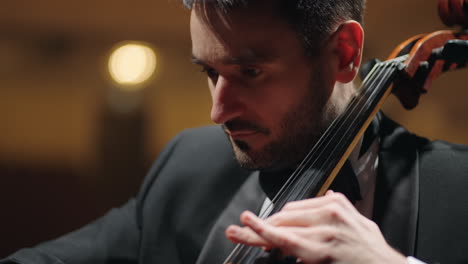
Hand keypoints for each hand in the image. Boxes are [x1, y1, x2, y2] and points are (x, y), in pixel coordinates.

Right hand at [225, 191, 406, 263]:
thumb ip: (299, 255)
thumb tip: (278, 246)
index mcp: (323, 250)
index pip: (281, 238)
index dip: (257, 231)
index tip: (241, 225)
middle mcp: (328, 226)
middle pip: (282, 222)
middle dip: (260, 227)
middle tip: (242, 227)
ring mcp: (336, 210)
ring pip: (292, 209)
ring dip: (280, 220)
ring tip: (274, 229)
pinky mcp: (341, 202)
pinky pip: (308, 202)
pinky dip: (299, 211)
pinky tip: (297, 220)